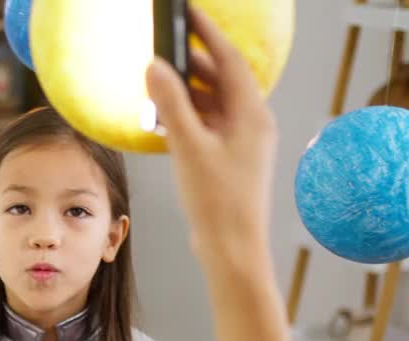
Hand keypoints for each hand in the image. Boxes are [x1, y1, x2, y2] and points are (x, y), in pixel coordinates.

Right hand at [145, 6, 277, 276]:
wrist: (232, 249)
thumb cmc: (218, 202)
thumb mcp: (188, 147)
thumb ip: (171, 103)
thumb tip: (156, 67)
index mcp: (252, 114)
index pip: (229, 59)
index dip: (206, 33)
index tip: (187, 12)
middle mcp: (252, 124)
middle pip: (221, 80)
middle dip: (192, 63)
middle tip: (162, 48)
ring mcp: (242, 143)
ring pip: (214, 104)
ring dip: (187, 93)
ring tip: (157, 85)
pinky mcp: (230, 161)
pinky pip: (209, 126)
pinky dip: (188, 118)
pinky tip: (164, 121)